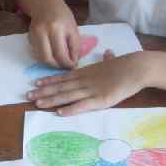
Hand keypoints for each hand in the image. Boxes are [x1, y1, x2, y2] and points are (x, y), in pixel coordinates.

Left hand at [26, 51, 146, 115]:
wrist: (137, 67)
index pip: (63, 77)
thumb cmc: (127, 64)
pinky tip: (59, 112)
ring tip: (37, 104)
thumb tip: (108, 52)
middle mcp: (85, 81)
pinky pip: (82, 105)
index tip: (35, 84)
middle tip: (28, 96)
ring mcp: (91, 90)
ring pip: (67, 96)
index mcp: (87, 72)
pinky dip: (70, 109)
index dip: (49, 81)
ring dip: (51, 100)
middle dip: (44, 92)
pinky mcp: (101, 100)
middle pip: (60, 87)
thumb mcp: (113, 60)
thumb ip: (107, 59)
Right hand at [28, 0, 82, 68]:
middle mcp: (43, 32)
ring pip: (40, 58)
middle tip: (64, 67)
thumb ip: (74, 45)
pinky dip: (45, 55)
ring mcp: (34, 35)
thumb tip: (74, 62)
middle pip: (47, 59)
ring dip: (50, 63)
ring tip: (58, 61)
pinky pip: (37, 52)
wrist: (44, 3)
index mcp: (57, 28)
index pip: (61, 54)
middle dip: (57, 66)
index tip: (72, 66)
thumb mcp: (73, 27)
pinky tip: (51, 52)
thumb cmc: (62, 14)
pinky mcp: (29, 37)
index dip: (67, 64)